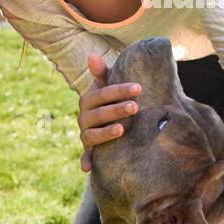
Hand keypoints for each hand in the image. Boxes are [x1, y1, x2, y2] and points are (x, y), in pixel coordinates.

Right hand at [78, 53, 140, 172]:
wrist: (104, 123)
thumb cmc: (109, 102)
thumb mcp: (107, 87)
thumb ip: (102, 73)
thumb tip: (92, 55)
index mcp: (88, 100)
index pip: (102, 93)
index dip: (119, 90)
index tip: (139, 87)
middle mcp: (84, 117)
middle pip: (98, 114)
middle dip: (116, 109)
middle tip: (136, 106)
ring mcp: (86, 134)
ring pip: (91, 134)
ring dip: (105, 132)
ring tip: (122, 129)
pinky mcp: (89, 150)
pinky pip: (86, 156)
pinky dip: (86, 161)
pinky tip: (88, 167)